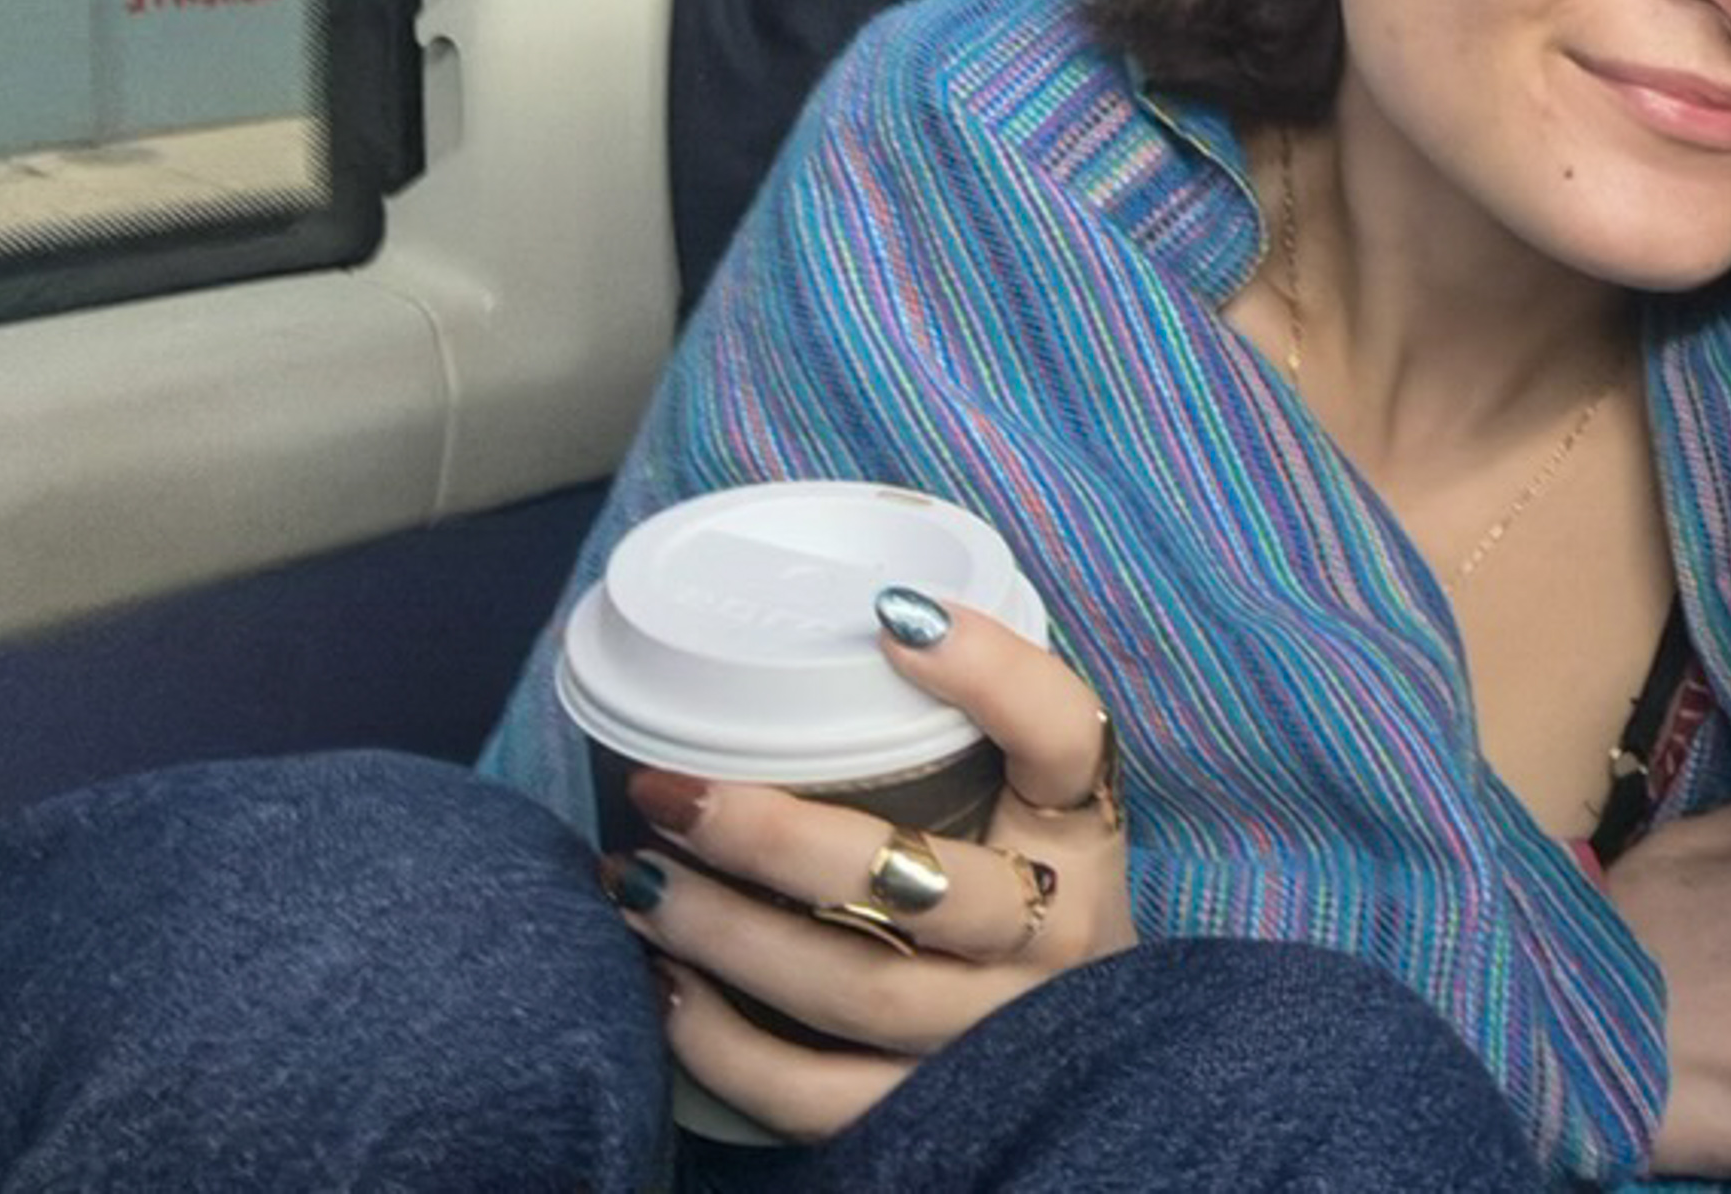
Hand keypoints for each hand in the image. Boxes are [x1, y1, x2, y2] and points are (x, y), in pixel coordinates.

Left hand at [599, 591, 1139, 1141]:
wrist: (1095, 1056)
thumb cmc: (1026, 897)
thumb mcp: (1031, 813)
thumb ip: (964, 730)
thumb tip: (843, 619)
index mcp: (1082, 839)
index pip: (1064, 737)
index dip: (991, 674)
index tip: (891, 617)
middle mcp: (1053, 939)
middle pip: (919, 887)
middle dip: (775, 838)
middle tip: (672, 793)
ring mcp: (995, 1036)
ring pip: (855, 992)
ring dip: (725, 934)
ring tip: (635, 881)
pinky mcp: (937, 1114)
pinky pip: (819, 1096)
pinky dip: (725, 1046)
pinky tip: (663, 988)